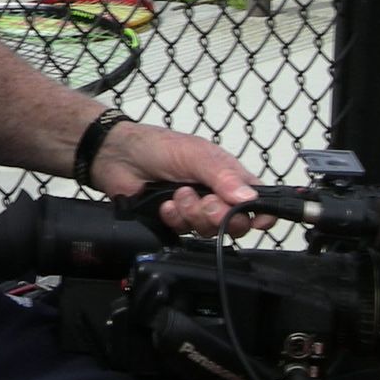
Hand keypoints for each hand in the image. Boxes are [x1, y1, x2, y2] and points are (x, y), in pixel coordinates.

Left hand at [88, 121, 268, 236]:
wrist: (117, 157)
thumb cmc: (158, 146)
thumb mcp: (196, 154)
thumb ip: (223, 175)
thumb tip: (249, 197)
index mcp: (229, 176)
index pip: (258, 201)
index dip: (262, 214)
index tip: (257, 220)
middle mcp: (215, 195)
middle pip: (236, 222)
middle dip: (219, 215)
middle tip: (204, 200)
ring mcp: (195, 210)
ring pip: (209, 230)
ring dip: (193, 214)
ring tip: (177, 194)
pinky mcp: (175, 221)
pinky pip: (184, 232)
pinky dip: (175, 219)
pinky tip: (164, 205)